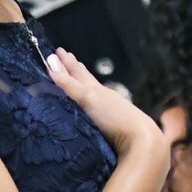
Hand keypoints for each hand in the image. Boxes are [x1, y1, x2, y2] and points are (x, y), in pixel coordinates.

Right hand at [47, 48, 164, 165]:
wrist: (141, 141)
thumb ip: (69, 84)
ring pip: (92, 93)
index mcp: (96, 90)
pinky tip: (90, 105)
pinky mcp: (111, 126)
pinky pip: (95, 108)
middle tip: (66, 56)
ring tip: (78, 75)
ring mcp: (108, 111)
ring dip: (82, 83)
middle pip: (86, 79)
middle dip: (74, 68)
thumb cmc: (115, 117)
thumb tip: (50, 62)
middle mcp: (103, 97)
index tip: (59, 51)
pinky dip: (89, 102)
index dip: (67, 62)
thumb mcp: (88, 98)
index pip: (78, 72)